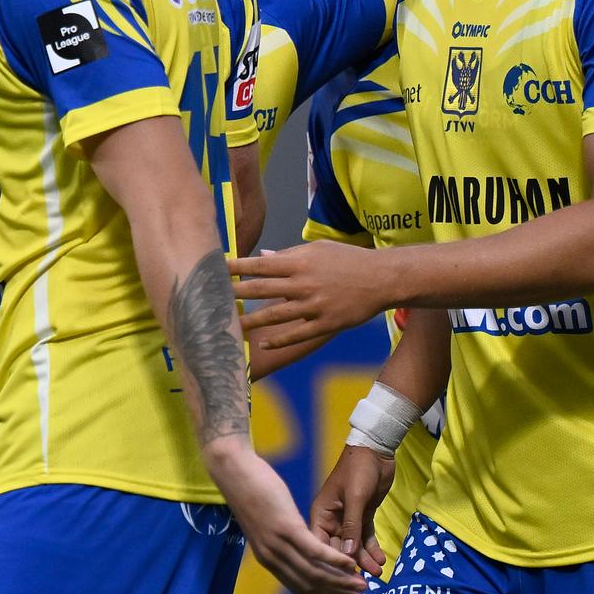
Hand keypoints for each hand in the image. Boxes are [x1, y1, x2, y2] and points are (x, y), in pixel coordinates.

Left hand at [203, 440, 363, 593]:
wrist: (232, 471)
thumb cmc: (249, 492)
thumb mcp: (264, 525)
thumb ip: (279, 541)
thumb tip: (294, 548)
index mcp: (267, 558)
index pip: (297, 587)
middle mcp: (272, 557)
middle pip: (310, 585)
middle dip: (337, 593)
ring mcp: (279, 543)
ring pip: (315, 572)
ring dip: (342, 582)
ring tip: (362, 584)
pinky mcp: (286, 527)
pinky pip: (315, 551)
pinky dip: (335, 561)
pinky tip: (351, 562)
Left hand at [229, 242, 392, 348]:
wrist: (383, 278)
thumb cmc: (349, 259)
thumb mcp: (318, 249)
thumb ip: (289, 254)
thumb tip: (263, 256)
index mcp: (299, 263)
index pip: (259, 265)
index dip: (235, 268)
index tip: (214, 269)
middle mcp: (303, 284)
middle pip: (261, 290)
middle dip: (234, 294)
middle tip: (210, 300)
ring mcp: (315, 306)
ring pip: (275, 316)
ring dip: (251, 322)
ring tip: (230, 327)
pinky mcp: (326, 324)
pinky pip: (298, 334)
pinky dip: (280, 340)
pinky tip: (264, 344)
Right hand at [309, 445, 396, 576]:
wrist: (376, 452)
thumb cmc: (359, 471)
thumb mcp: (355, 498)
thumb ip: (351, 527)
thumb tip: (347, 555)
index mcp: (321, 513)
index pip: (319, 544)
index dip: (329, 562)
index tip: (342, 580)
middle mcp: (331, 520)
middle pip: (337, 549)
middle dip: (351, 565)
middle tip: (364, 583)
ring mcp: (347, 519)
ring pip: (354, 546)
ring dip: (365, 560)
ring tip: (378, 573)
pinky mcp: (362, 517)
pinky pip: (365, 538)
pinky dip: (372, 549)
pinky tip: (381, 560)